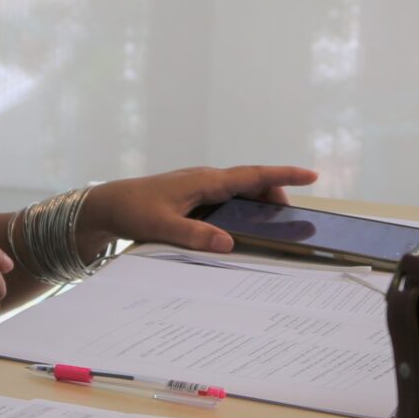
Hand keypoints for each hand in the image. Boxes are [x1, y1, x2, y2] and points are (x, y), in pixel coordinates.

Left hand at [80, 164, 318, 255]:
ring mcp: (200, 187)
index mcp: (205, 181)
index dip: (284, 175)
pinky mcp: (193, 197)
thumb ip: (195, 235)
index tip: (312, 174)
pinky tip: (241, 230)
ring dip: (258, 206)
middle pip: (252, 184)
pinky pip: (227, 201)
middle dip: (276, 198)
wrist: (106, 205)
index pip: (253, 175)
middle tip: (291, 222)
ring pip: (240, 193)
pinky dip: (241, 211)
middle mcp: (206, 180)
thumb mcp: (163, 227)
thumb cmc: (133, 211)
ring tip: (272, 227)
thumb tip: (229, 243)